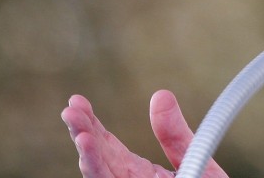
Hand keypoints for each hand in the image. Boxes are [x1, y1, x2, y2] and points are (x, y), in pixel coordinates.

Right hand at [62, 90, 228, 177]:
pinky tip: (94, 164)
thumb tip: (161, 94)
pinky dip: (102, 176)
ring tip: (82, 136)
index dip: (90, 124)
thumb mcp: (193, 157)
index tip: (76, 101)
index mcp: (136, 172)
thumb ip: (174, 133)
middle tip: (70, 110)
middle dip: (82, 135)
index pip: (106, 146)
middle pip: (98, 160)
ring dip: (90, 160)